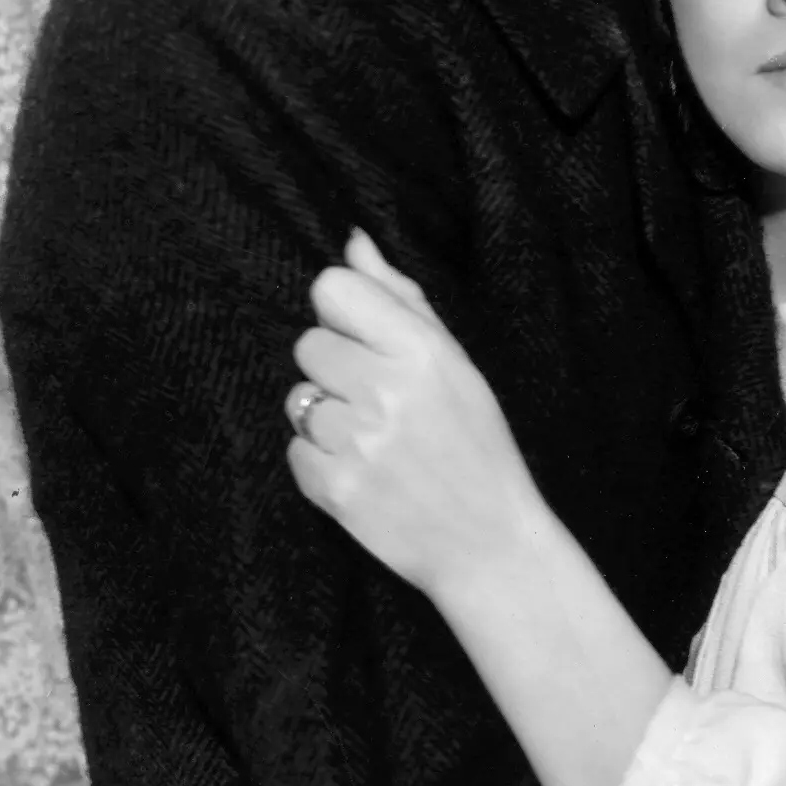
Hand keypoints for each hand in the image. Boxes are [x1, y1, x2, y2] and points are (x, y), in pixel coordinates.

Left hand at [286, 232, 543, 603]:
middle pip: (309, 345)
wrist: (490, 545)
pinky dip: (321, 463)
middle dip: (336, 369)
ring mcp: (356, 442)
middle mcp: (386, 390)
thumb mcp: (456, 363)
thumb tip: (354, 241)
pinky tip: (364, 473)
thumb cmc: (477, 445)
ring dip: (328, 419)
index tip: (369, 343)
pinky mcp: (333, 489)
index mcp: (422, 350)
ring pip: (298, 399)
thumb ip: (401, 299)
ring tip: (376, 442)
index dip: (344, 314)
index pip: (332, 289)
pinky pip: (295, 452)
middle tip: (379, 402)